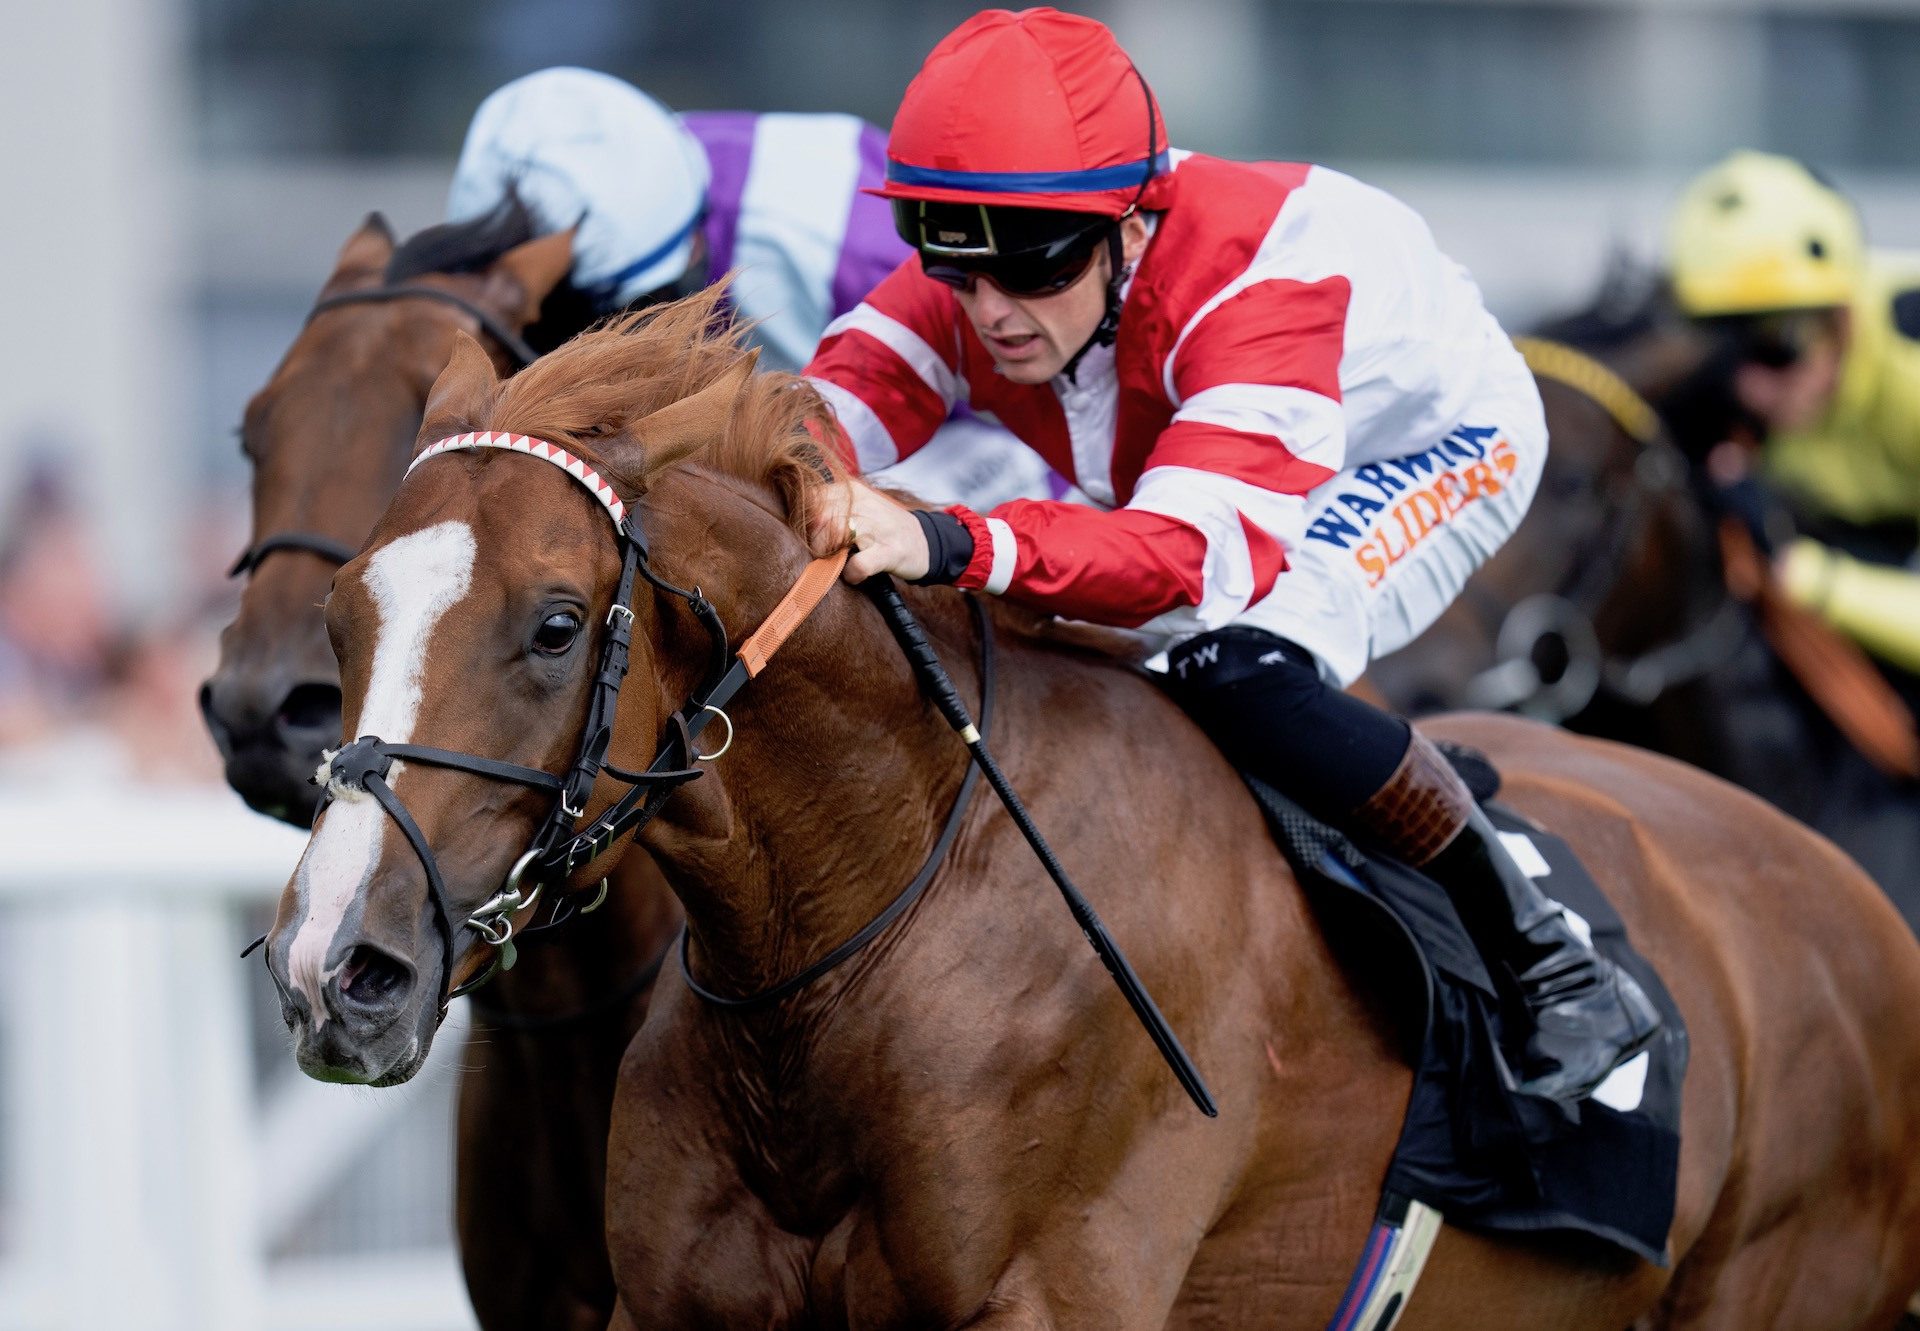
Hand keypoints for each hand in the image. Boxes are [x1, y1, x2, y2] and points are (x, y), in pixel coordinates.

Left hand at [809, 479, 930, 583]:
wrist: (926, 542)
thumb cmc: (882, 529)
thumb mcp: (858, 507)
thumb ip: (830, 507)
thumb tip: (795, 517)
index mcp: (852, 491)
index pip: (812, 497)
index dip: (804, 519)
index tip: (808, 535)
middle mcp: (864, 505)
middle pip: (818, 514)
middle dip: (812, 538)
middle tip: (820, 553)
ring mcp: (878, 528)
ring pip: (835, 532)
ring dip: (828, 553)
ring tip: (835, 563)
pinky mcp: (891, 552)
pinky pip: (860, 563)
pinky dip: (852, 573)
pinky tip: (855, 575)